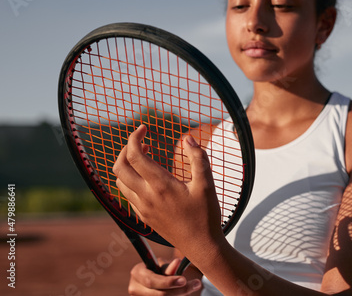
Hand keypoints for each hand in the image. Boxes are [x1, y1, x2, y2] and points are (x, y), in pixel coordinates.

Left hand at [113, 124, 223, 253]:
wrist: (202, 246)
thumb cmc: (206, 215)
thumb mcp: (207, 184)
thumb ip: (198, 158)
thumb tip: (187, 138)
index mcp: (160, 185)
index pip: (134, 155)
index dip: (135, 137)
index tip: (144, 128)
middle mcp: (146, 196)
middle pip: (119, 167)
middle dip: (126, 149)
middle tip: (142, 142)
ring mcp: (143, 208)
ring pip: (120, 182)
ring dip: (127, 166)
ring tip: (145, 157)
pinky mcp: (144, 217)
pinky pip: (127, 195)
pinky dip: (130, 181)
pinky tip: (147, 178)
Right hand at [128, 258, 201, 295]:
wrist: (150, 277)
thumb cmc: (157, 268)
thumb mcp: (162, 264)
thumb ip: (168, 267)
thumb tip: (177, 262)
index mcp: (137, 273)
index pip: (151, 280)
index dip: (168, 282)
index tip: (183, 280)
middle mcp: (135, 287)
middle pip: (158, 294)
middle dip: (178, 291)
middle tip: (196, 284)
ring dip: (179, 294)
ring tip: (193, 286)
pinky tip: (183, 292)